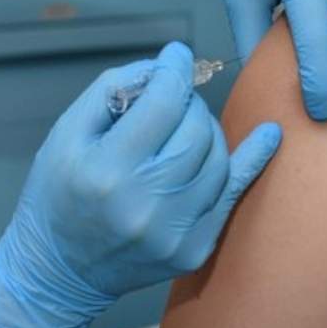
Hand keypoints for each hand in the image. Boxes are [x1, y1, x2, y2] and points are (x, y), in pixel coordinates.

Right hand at [0, 42, 280, 327]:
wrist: (59, 271)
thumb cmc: (57, 197)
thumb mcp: (66, 135)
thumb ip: (112, 90)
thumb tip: (162, 67)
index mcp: (107, 173)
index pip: (161, 106)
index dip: (174, 72)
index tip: (177, 56)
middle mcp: (144, 207)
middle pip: (195, 130)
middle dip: (188, 104)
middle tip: (171, 102)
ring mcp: (173, 233)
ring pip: (217, 158)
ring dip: (206, 131)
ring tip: (183, 129)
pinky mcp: (193, 250)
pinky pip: (232, 194)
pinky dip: (251, 160)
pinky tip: (269, 135)